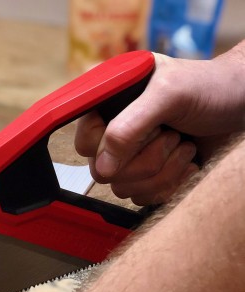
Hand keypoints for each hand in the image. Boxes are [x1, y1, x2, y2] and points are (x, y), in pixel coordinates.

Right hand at [75, 47, 244, 204]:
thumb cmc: (213, 88)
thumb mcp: (169, 94)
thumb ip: (129, 127)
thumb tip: (102, 168)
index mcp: (111, 104)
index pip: (83, 143)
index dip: (106, 148)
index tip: (139, 136)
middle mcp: (117, 132)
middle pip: (103, 173)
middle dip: (145, 160)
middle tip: (171, 136)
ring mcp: (133, 156)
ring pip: (125, 189)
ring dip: (162, 172)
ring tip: (184, 145)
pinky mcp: (151, 177)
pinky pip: (144, 198)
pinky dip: (171, 184)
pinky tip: (188, 163)